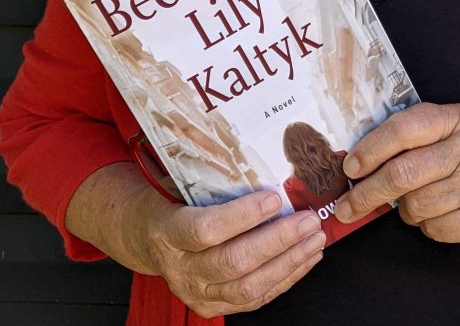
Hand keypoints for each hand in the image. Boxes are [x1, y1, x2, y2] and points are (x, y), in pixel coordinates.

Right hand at [132, 187, 325, 315]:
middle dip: (278, 241)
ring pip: (249, 287)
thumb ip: (211, 176)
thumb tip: (257, 153)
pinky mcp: (214, 306)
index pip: (205, 230)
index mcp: (168, 232)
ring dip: (288, 262)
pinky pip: (255, 299)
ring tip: (314, 239)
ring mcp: (197, 293)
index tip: (274, 198)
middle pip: (233, 262)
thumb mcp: (178, 182)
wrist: (145, 237)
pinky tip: (306, 258)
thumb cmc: (170, 201)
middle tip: (308, 220)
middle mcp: (181, 269)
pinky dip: (285, 279)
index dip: (242, 216)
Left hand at [334, 102, 459, 262]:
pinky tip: (446, 217)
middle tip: (348, 206)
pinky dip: (431, 228)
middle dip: (368, 192)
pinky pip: (436, 229)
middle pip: (402, 172)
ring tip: (420, 206)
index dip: (371, 148)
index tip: (350, 167)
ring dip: (408, 213)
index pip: (404, 127)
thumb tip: (364, 160)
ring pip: (416, 205)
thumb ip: (422, 139)